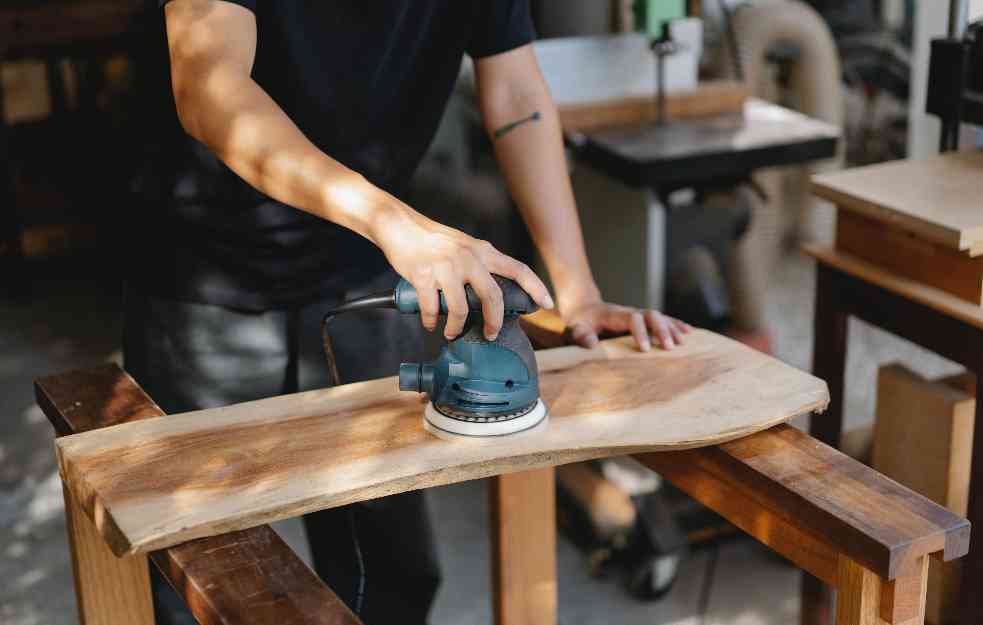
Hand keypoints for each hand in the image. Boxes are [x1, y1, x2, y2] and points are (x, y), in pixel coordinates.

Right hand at [370, 203, 553, 339]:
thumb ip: (481, 264)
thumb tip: (493, 294)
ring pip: (460, 309)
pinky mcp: (423, 275)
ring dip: (456, 327)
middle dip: (493, 322)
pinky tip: (430, 323)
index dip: (536, 288)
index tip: (547, 304)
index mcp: (483, 251)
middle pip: (492, 297)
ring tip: (451, 332)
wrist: (400, 226)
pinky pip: (432, 308)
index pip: (518, 269)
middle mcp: (468, 257)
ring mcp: (446, 266)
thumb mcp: (465, 246)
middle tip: (490, 334)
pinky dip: (431, 321)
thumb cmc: (433, 240)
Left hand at [562, 297, 690, 351]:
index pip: (632, 318)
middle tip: (669, 348)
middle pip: (651, 315)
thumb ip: (581, 335)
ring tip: (681, 343)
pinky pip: (663, 319)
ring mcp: (638, 314)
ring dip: (671, 328)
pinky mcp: (643, 319)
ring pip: (660, 317)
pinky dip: (675, 325)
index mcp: (615, 315)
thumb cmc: (580, 321)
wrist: (584, 309)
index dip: (640, 331)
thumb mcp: (575, 328)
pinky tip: (688, 332)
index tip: (644, 349)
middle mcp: (630, 312)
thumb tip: (592, 345)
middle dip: (661, 330)